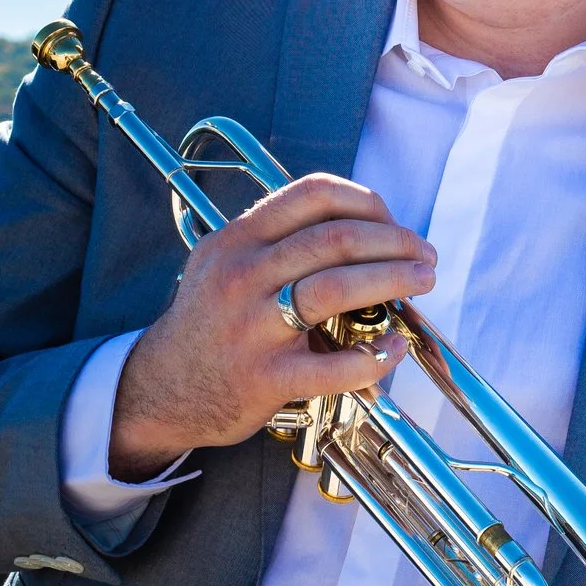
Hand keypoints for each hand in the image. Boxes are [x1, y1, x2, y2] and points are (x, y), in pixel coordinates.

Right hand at [109, 173, 433, 479]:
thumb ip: (282, 239)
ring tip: (423, 282)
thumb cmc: (211, 322)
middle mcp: (242, 275)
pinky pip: (334, 365)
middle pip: (336, 239)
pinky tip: (395, 348)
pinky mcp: (264, 379)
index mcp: (238, 239)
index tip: (394, 220)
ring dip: (394, 279)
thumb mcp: (228, 262)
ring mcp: (252, 328)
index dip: (367, 202)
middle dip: (396, 242)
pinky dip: (376, 355)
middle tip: (426, 256)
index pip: (313, 195)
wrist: (160, 390)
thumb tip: (368, 227)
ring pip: (337, 288)